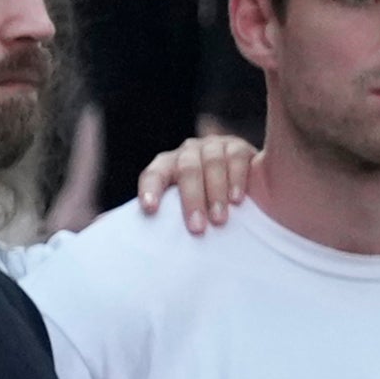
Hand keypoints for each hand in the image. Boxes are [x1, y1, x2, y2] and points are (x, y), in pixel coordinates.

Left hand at [137, 128, 257, 235]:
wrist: (246, 186)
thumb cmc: (201, 205)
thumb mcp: (181, 207)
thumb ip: (164, 214)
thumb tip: (134, 232)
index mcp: (166, 166)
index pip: (153, 175)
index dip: (151, 190)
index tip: (150, 209)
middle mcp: (188, 152)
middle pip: (187, 170)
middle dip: (192, 200)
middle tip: (197, 228)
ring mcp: (213, 146)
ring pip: (212, 163)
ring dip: (215, 193)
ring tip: (219, 219)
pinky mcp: (238, 146)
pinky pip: (235, 158)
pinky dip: (236, 179)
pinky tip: (236, 200)